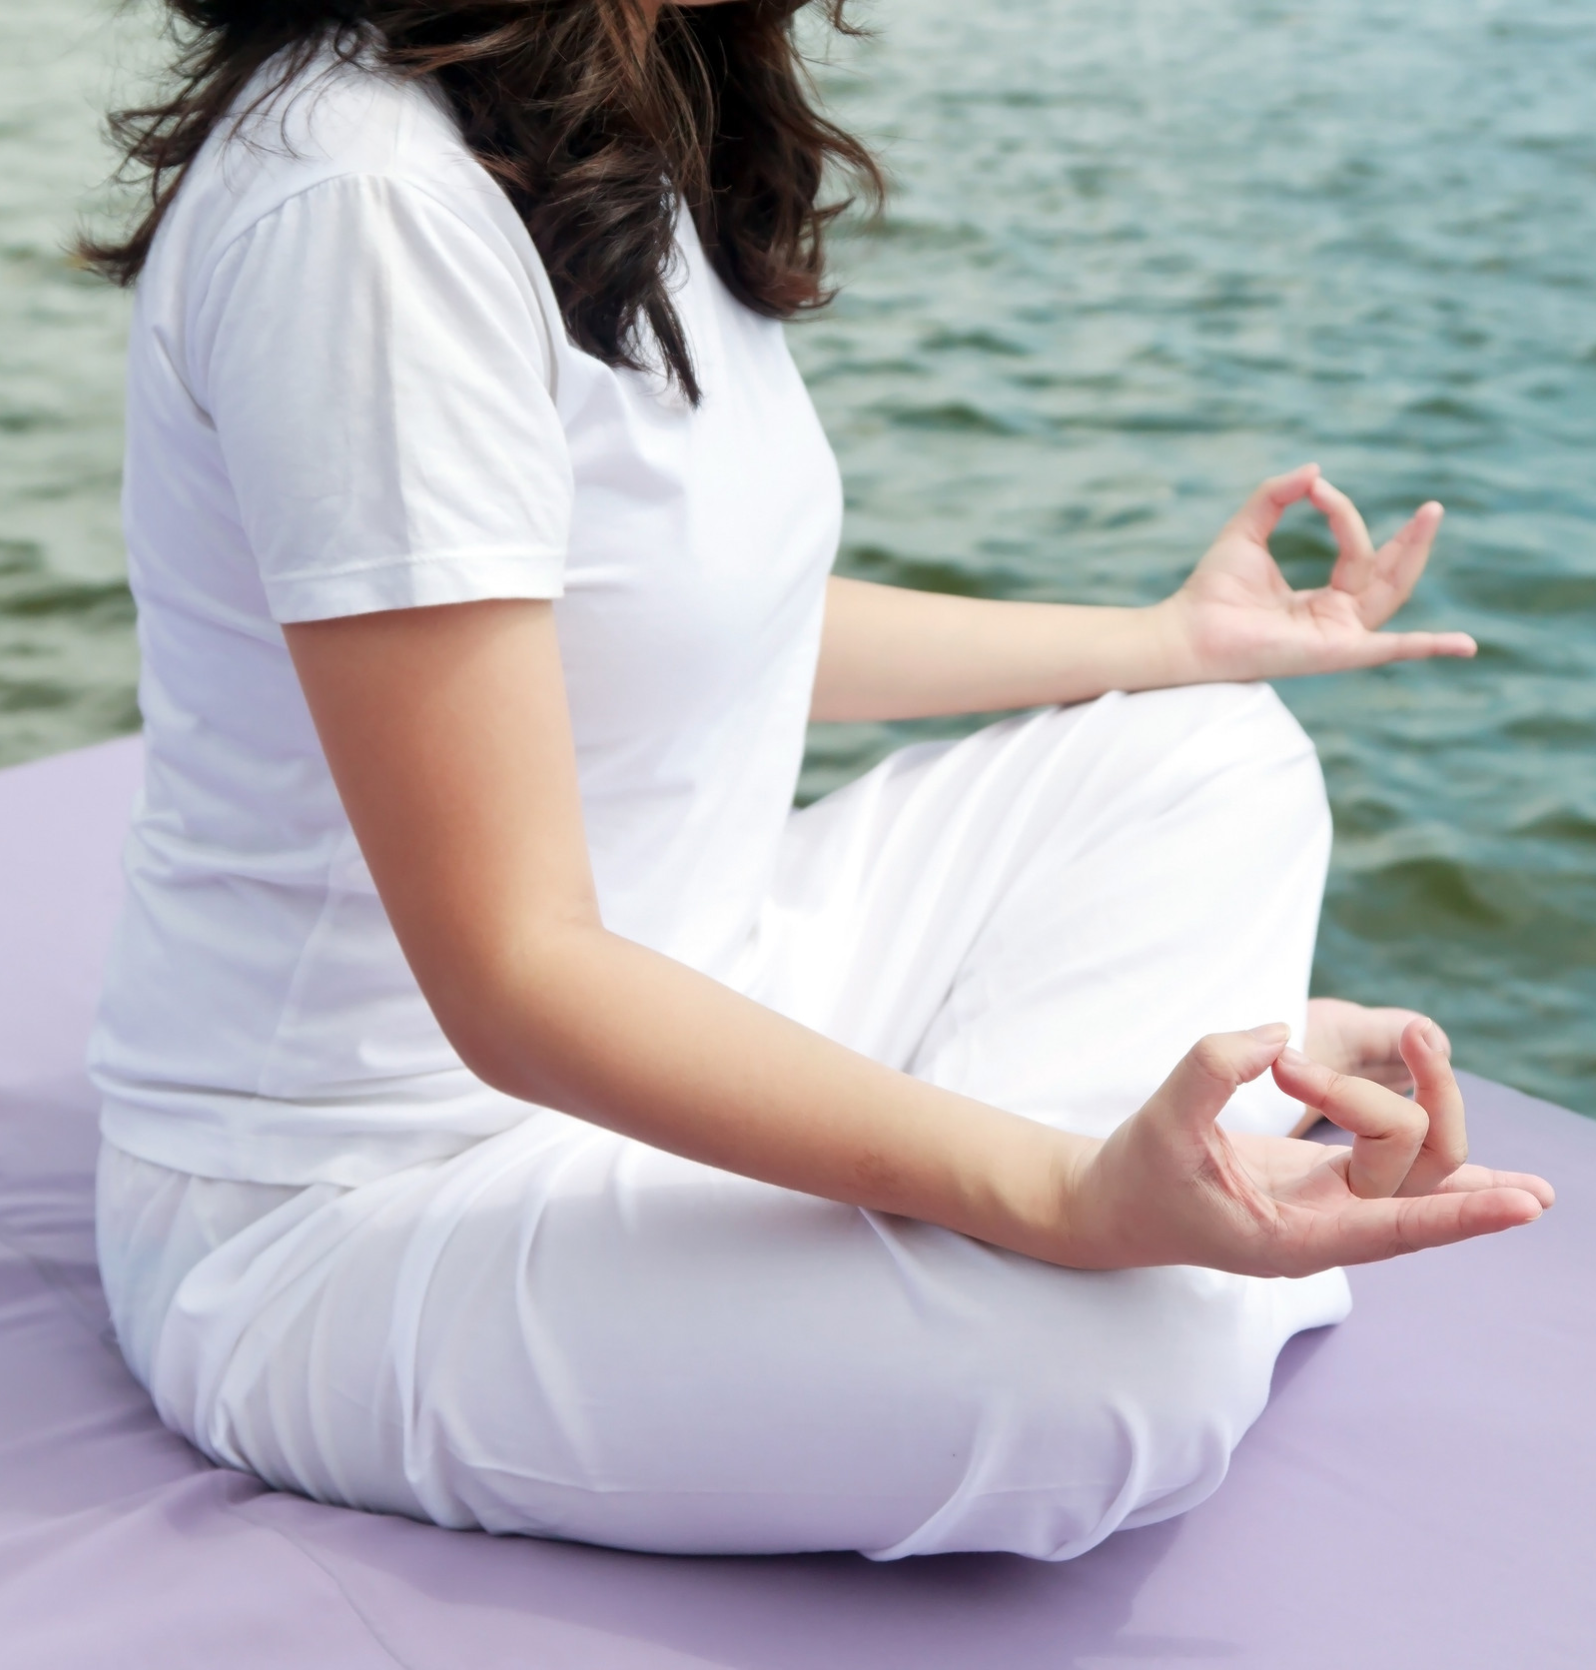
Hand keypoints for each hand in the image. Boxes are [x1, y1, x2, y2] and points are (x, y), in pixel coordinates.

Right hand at [1069, 1020, 1551, 1275]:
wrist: (1120, 1205)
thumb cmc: (1138, 1174)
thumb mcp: (1160, 1121)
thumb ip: (1212, 1070)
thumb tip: (1277, 1036)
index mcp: (1294, 1235)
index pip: (1398, 1226)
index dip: (1463, 1214)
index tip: (1525, 1207)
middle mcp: (1333, 1227)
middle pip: (1413, 1164)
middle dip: (1381, 1095)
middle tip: (1292, 1061)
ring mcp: (1341, 1207)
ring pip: (1422, 1158)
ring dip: (1424, 1099)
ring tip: (1438, 1064)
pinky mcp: (1337, 1184)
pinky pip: (1413, 1175)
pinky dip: (1463, 1179)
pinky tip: (1516, 1191)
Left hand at [1155, 463, 1476, 683]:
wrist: (1187, 628)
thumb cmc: (1212, 589)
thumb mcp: (1247, 529)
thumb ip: (1276, 496)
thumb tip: (1315, 471)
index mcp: (1321, 600)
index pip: (1357, 553)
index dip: (1344, 516)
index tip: (1317, 488)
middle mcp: (1336, 621)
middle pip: (1390, 577)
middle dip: (1412, 541)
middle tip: (1433, 506)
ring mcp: (1338, 638)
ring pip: (1390, 593)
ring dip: (1412, 555)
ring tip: (1430, 515)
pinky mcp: (1334, 653)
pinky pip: (1387, 650)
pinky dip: (1426, 648)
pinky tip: (1465, 646)